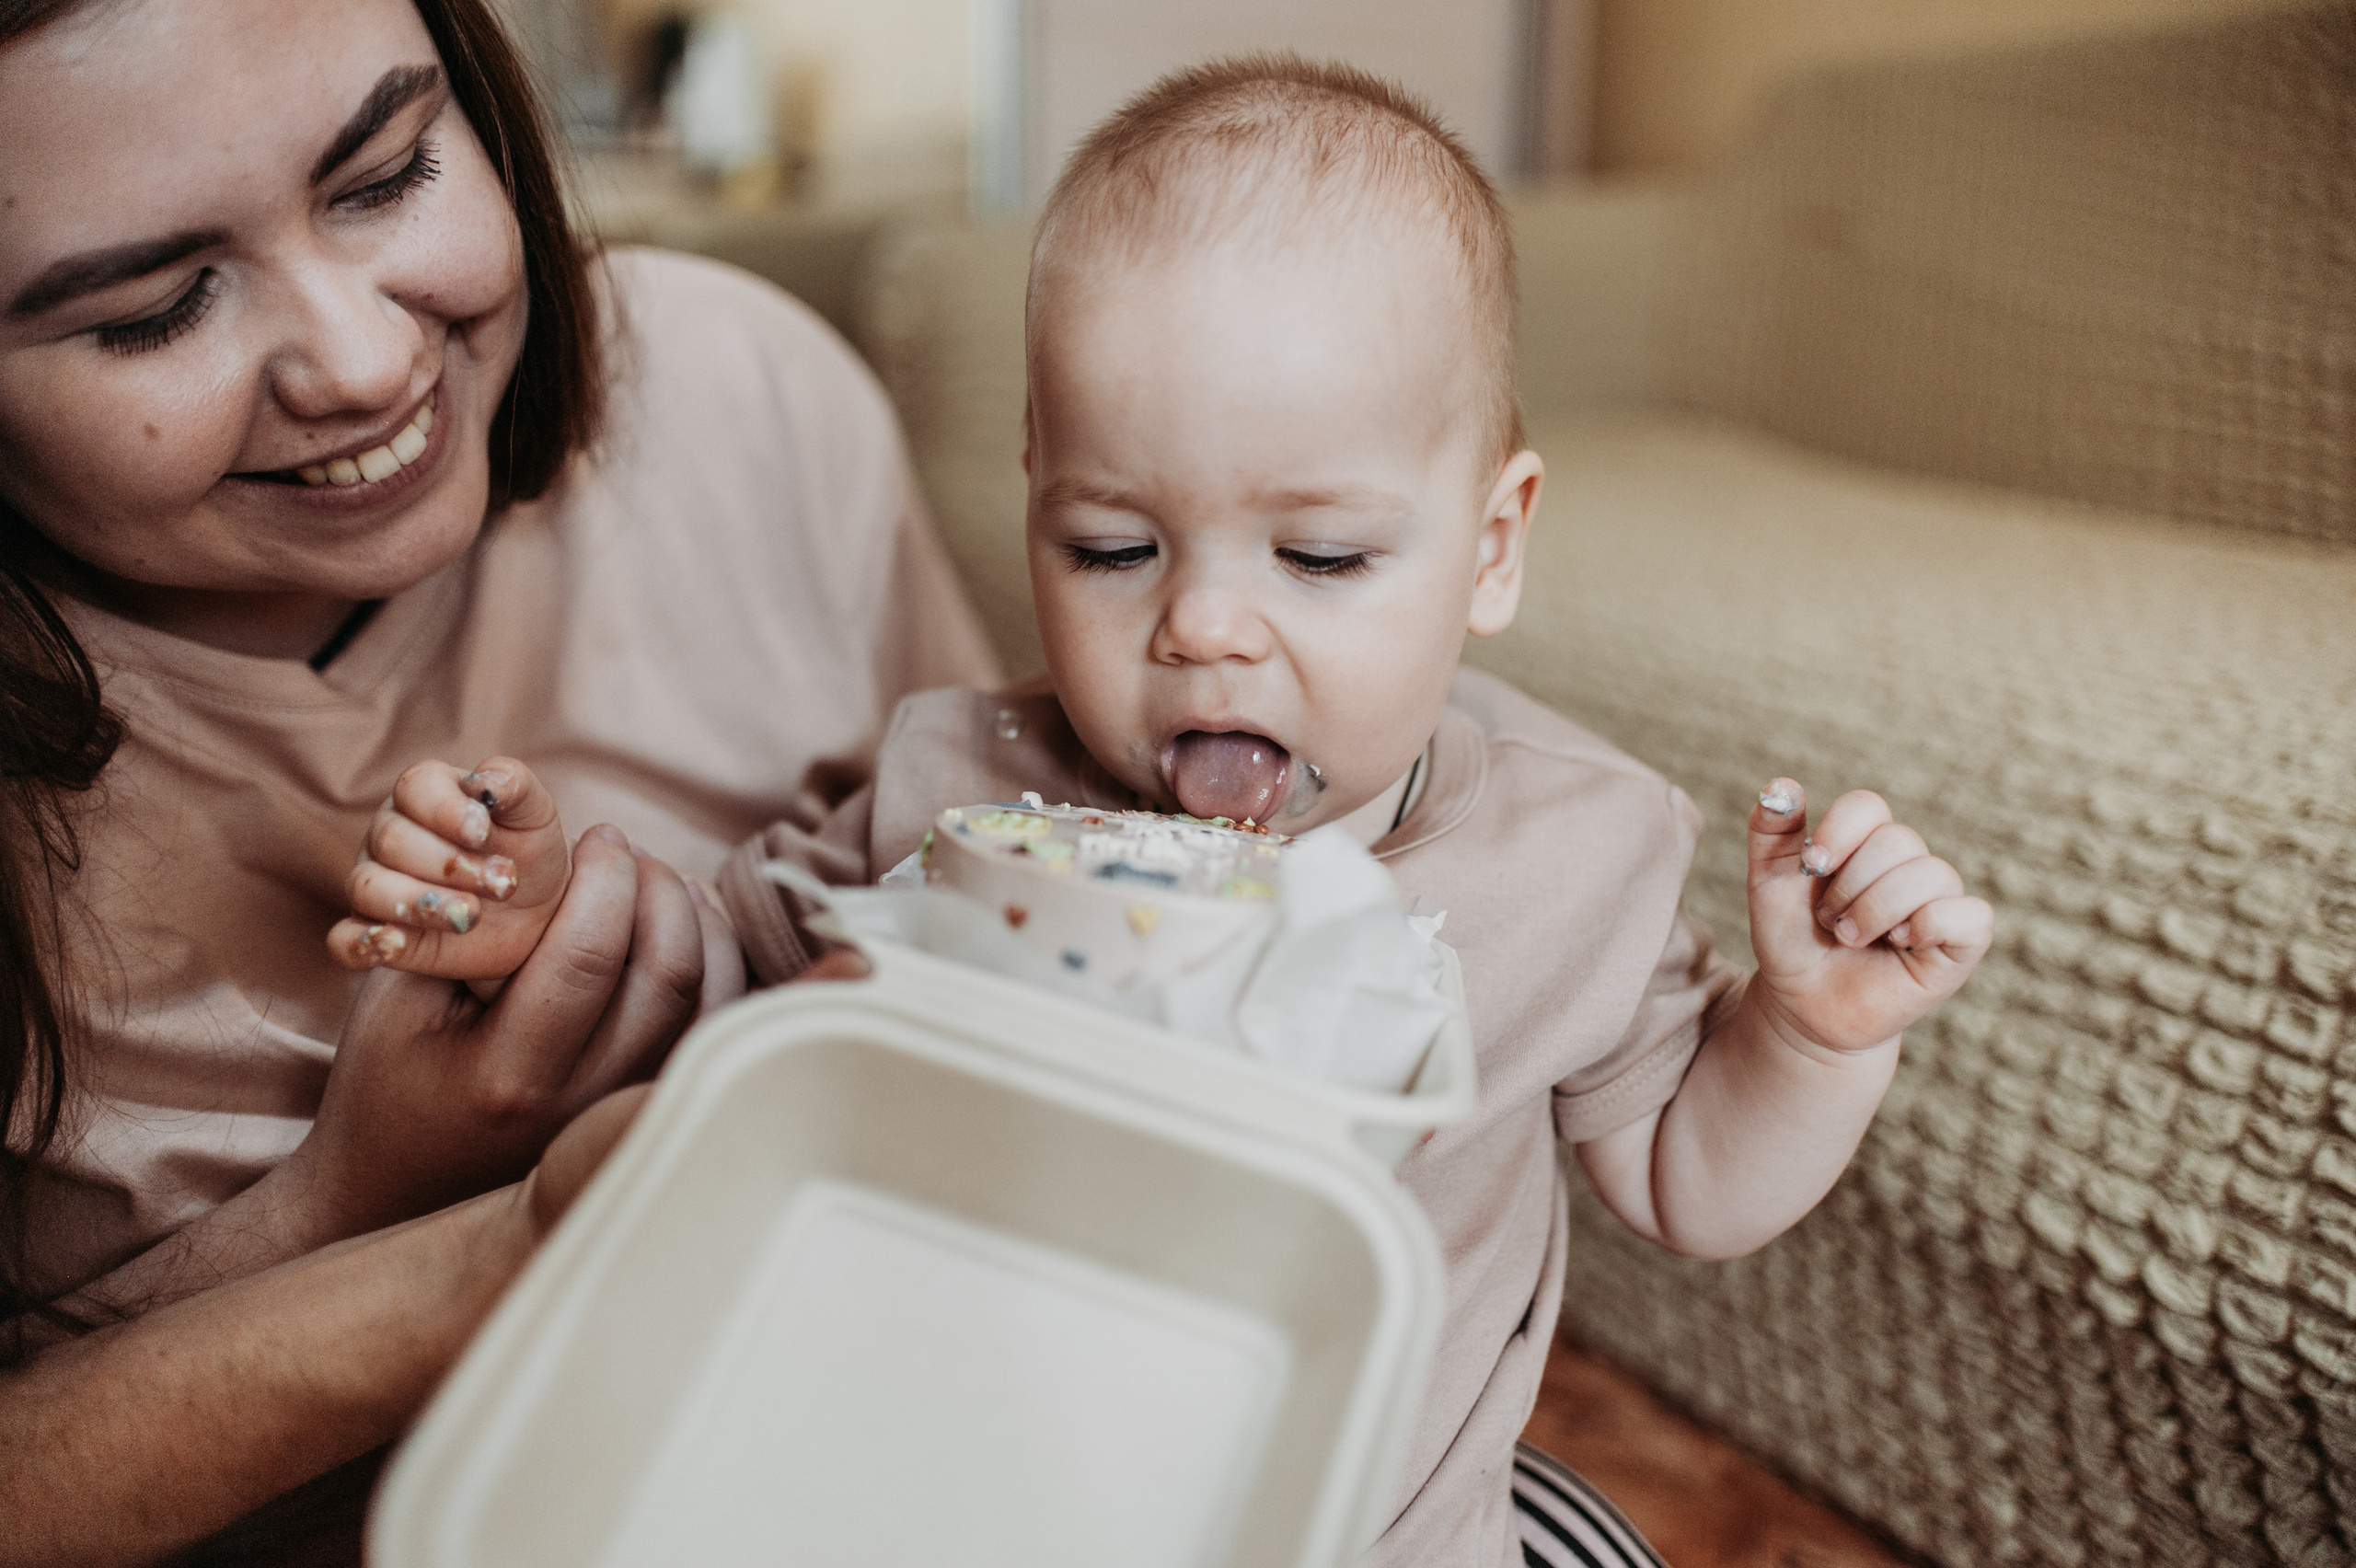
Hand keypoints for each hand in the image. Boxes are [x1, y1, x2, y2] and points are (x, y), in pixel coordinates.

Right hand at [285, 826, 713, 1239]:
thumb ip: (467, 926)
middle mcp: (581, 1105)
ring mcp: (621, 1115)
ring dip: (697, 921)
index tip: (596, 834)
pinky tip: (689, 920)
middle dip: (657, 887)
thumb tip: (553, 854)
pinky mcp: (643, 1112)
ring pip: (708, 1001)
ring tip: (659, 876)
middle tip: (624, 848)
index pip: (590, 954)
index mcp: (509, 1077)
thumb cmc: (387, 1080)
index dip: (607, 876)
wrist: (394, 1187)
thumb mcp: (395, 998)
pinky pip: (713, 1028)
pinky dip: (716, 963)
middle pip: (667, 974)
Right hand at [327, 756, 569, 980]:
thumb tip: (484, 782)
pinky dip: (361, 944)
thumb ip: (513, 786)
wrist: (533, 912)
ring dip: (419, 904)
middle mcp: (389, 835)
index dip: (446, 811)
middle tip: (503, 883)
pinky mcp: (376, 934)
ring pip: (367, 888)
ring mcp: (376, 884)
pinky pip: (345, 940)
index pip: (414, 788)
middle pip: (392, 841)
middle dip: (450, 864)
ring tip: (471, 915)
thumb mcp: (534, 814)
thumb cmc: (527, 851)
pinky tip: (394, 944)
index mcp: (425, 794)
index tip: (483, 834)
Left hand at [1745, 777, 1992, 1055]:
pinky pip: (1969, 915)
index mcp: (1866, 841)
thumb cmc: (1791, 941)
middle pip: (1899, 840)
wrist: (1802, 1005)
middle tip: (1831, 921)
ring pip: (1931, 874)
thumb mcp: (1768, 883)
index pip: (1868, 806)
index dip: (1840, 832)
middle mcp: (1909, 863)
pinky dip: (1929, 926)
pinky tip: (1900, 945)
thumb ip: (1771, 832)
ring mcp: (1939, 900)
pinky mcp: (1962, 941)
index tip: (1812, 867)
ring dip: (1877, 911)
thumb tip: (1781, 787)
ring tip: (1853, 938)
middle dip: (1851, 886)